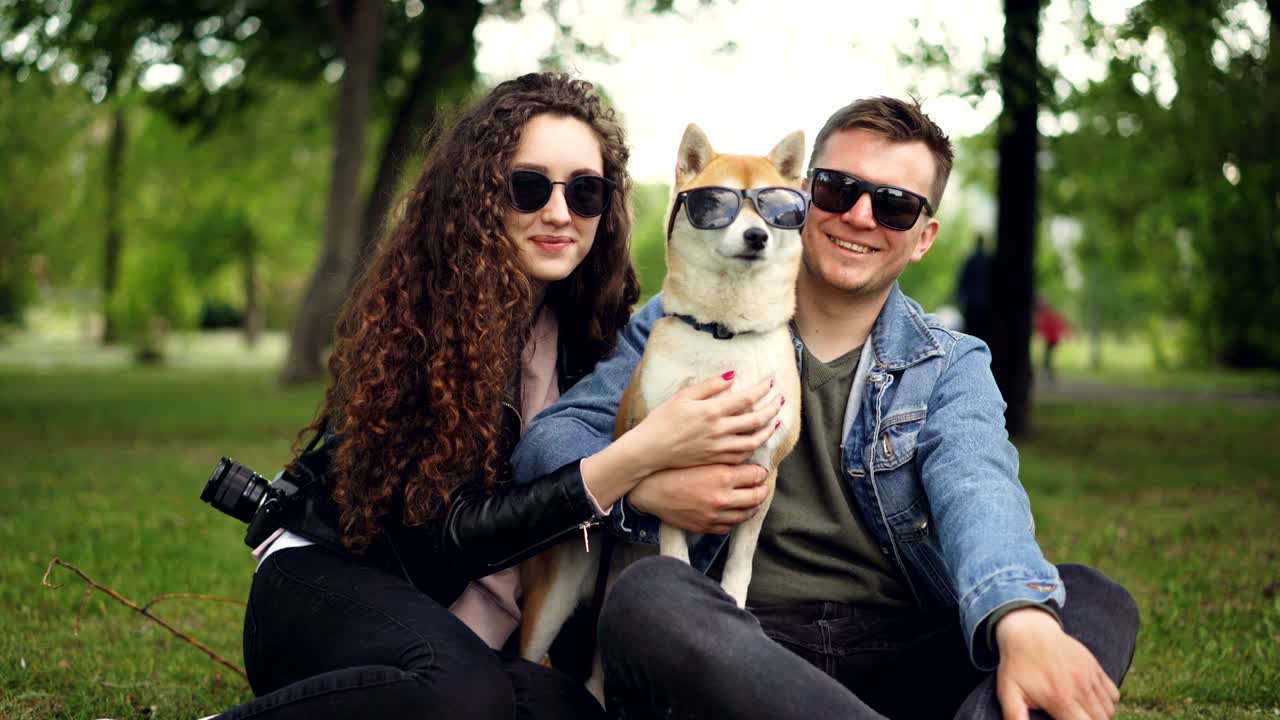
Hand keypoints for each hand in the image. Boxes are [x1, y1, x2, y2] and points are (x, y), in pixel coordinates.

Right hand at [622, 373, 782, 472]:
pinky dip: (753, 448)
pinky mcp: (715, 460)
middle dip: (772, 408)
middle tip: (781, 400)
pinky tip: (756, 442)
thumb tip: (731, 376)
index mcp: (712, 411)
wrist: (650, 451)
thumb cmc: (662, 420)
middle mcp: (720, 430)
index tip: (770, 383)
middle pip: (756, 420)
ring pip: (753, 441)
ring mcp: (719, 448)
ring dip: (768, 430)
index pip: (746, 398)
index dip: (761, 389)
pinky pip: (742, 455)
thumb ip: (709, 386)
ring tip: (775, 422)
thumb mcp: (683, 396)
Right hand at [628, 463, 768, 534]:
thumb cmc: (672, 467)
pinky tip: (734, 511)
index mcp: (723, 475)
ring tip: (752, 499)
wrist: (649, 490)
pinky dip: (736, 519)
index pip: (757, 475)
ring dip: (753, 506)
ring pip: (747, 514)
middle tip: (762, 485)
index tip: (760, 470)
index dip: (761, 472)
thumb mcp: (701, 455)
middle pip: (757, 496)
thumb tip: (743, 448)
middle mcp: (723, 497)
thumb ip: (724, 452)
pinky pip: (730, 526)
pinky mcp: (706, 527)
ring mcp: (715, 515)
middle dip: (763, 490)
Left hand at [995, 608, 1118, 719]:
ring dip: (1098, 716)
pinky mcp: (1095, 666)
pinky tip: (1089, 702)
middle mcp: (1080, 687)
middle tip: (1072, 717)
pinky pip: (1113, 694)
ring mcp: (1090, 675)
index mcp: (1060, 698)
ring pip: (1108, 710)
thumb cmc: (1016, 665)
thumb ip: (1014, 715)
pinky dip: (1106, 703)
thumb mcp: (1008, 691)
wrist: (1027, 630)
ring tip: (1080, 713)